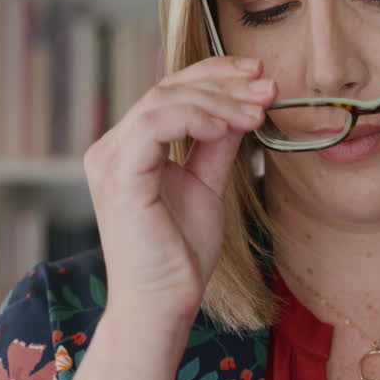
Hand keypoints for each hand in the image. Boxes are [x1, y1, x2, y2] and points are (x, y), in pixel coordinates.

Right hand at [82, 56, 275, 319]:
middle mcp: (112, 148)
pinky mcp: (119, 176)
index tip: (259, 74)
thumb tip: (244, 105)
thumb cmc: (180, 255)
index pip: (170, 91)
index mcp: (130, 148)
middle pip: (168, 88)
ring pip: (163, 99)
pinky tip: (227, 127)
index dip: (215, 74)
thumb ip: (217, 145)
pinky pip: (154, 125)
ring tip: (255, 113)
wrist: (163, 305)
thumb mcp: (207, 185)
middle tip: (268, 89)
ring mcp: (111, 160)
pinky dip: (195, 117)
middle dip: (224, 83)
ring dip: (217, 100)